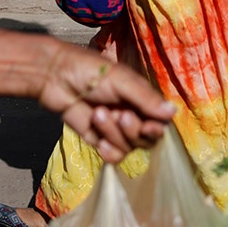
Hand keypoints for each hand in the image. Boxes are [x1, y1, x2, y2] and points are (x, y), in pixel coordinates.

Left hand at [40, 45, 176, 162]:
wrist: (54, 77)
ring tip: (97, 114)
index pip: (160, 122)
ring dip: (114, 134)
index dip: (156, 128)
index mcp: (141, 99)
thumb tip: (173, 113)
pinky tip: (99, 142)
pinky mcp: (97, 139)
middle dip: (133, 130)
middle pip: (146, 138)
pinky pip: (114, 155)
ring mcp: (115, 129)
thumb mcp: (121, 80)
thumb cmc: (90, 70)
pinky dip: (109, 152)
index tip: (148, 126)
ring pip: (129, 146)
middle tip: (120, 115)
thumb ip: (146, 98)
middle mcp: (132, 115)